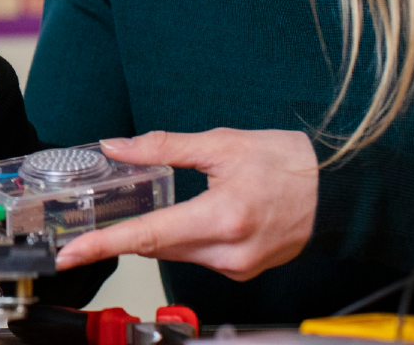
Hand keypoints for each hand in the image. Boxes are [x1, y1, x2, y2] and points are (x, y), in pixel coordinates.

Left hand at [56, 129, 317, 280]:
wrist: (342, 192)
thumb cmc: (291, 164)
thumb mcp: (223, 143)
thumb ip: (163, 148)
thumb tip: (116, 147)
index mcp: (222, 217)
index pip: (148, 235)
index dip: (104, 244)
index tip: (71, 253)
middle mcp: (229, 251)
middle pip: (156, 246)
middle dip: (124, 232)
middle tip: (95, 219)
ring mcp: (237, 266)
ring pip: (174, 252)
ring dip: (156, 233)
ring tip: (146, 207)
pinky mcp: (243, 270)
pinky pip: (196, 256)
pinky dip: (181, 238)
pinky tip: (184, 218)